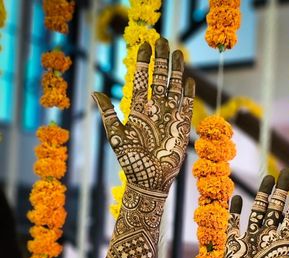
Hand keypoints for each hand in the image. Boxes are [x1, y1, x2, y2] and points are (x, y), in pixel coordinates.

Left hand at [93, 38, 194, 195]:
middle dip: (160, 60)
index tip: (144, 45)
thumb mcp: (116, 136)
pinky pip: (186, 107)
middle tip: (162, 39)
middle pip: (159, 79)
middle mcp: (154, 110)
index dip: (143, 62)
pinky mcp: (181, 129)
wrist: (148, 181)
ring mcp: (168, 118)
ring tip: (176, 52)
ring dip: (175, 71)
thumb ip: (108, 114)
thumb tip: (95, 91)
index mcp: (137, 110)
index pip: (141, 80)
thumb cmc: (131, 162)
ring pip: (173, 89)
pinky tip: (188, 80)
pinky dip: (187, 94)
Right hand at [220, 169, 288, 257]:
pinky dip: (235, 211)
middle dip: (280, 191)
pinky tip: (238, 198)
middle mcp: (267, 240)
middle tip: (285, 170)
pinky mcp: (232, 246)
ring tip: (267, 177)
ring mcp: (249, 241)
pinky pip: (233, 224)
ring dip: (262, 195)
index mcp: (282, 246)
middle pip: (276, 209)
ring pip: (257, 212)